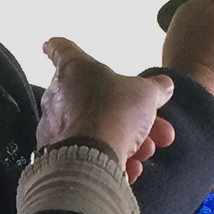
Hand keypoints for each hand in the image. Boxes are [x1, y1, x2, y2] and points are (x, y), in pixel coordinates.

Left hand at [37, 37, 175, 180]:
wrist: (89, 157)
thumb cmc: (114, 113)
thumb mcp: (145, 94)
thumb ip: (155, 88)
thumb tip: (164, 85)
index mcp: (74, 68)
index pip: (61, 48)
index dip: (57, 46)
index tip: (48, 44)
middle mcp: (58, 94)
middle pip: (95, 99)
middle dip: (130, 116)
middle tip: (157, 130)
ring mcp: (54, 125)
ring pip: (95, 129)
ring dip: (126, 140)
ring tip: (146, 151)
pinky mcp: (55, 154)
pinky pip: (86, 152)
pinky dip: (109, 159)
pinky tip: (130, 169)